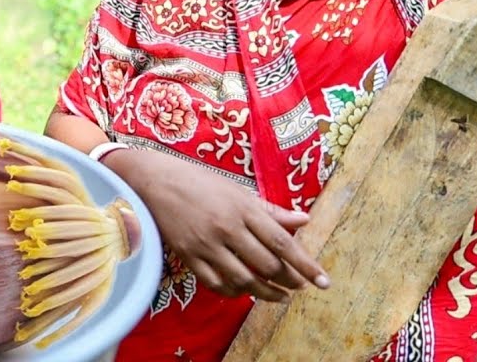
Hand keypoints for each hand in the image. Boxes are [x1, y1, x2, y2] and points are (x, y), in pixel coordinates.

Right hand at [106, 149, 330, 301]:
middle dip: (289, 281)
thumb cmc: (198, 181)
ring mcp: (206, 244)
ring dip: (265, 293)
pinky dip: (233, 292)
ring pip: (243, 279)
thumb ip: (271, 209)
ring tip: (279, 296)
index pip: (282, 243)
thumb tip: (304, 219)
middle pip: (267, 265)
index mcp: (243, 208)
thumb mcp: (237, 190)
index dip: (305, 265)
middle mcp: (227, 228)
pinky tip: (243, 291)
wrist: (153, 181)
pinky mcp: (188, 255)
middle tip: (300, 287)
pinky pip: (215, 283)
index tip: (323, 282)